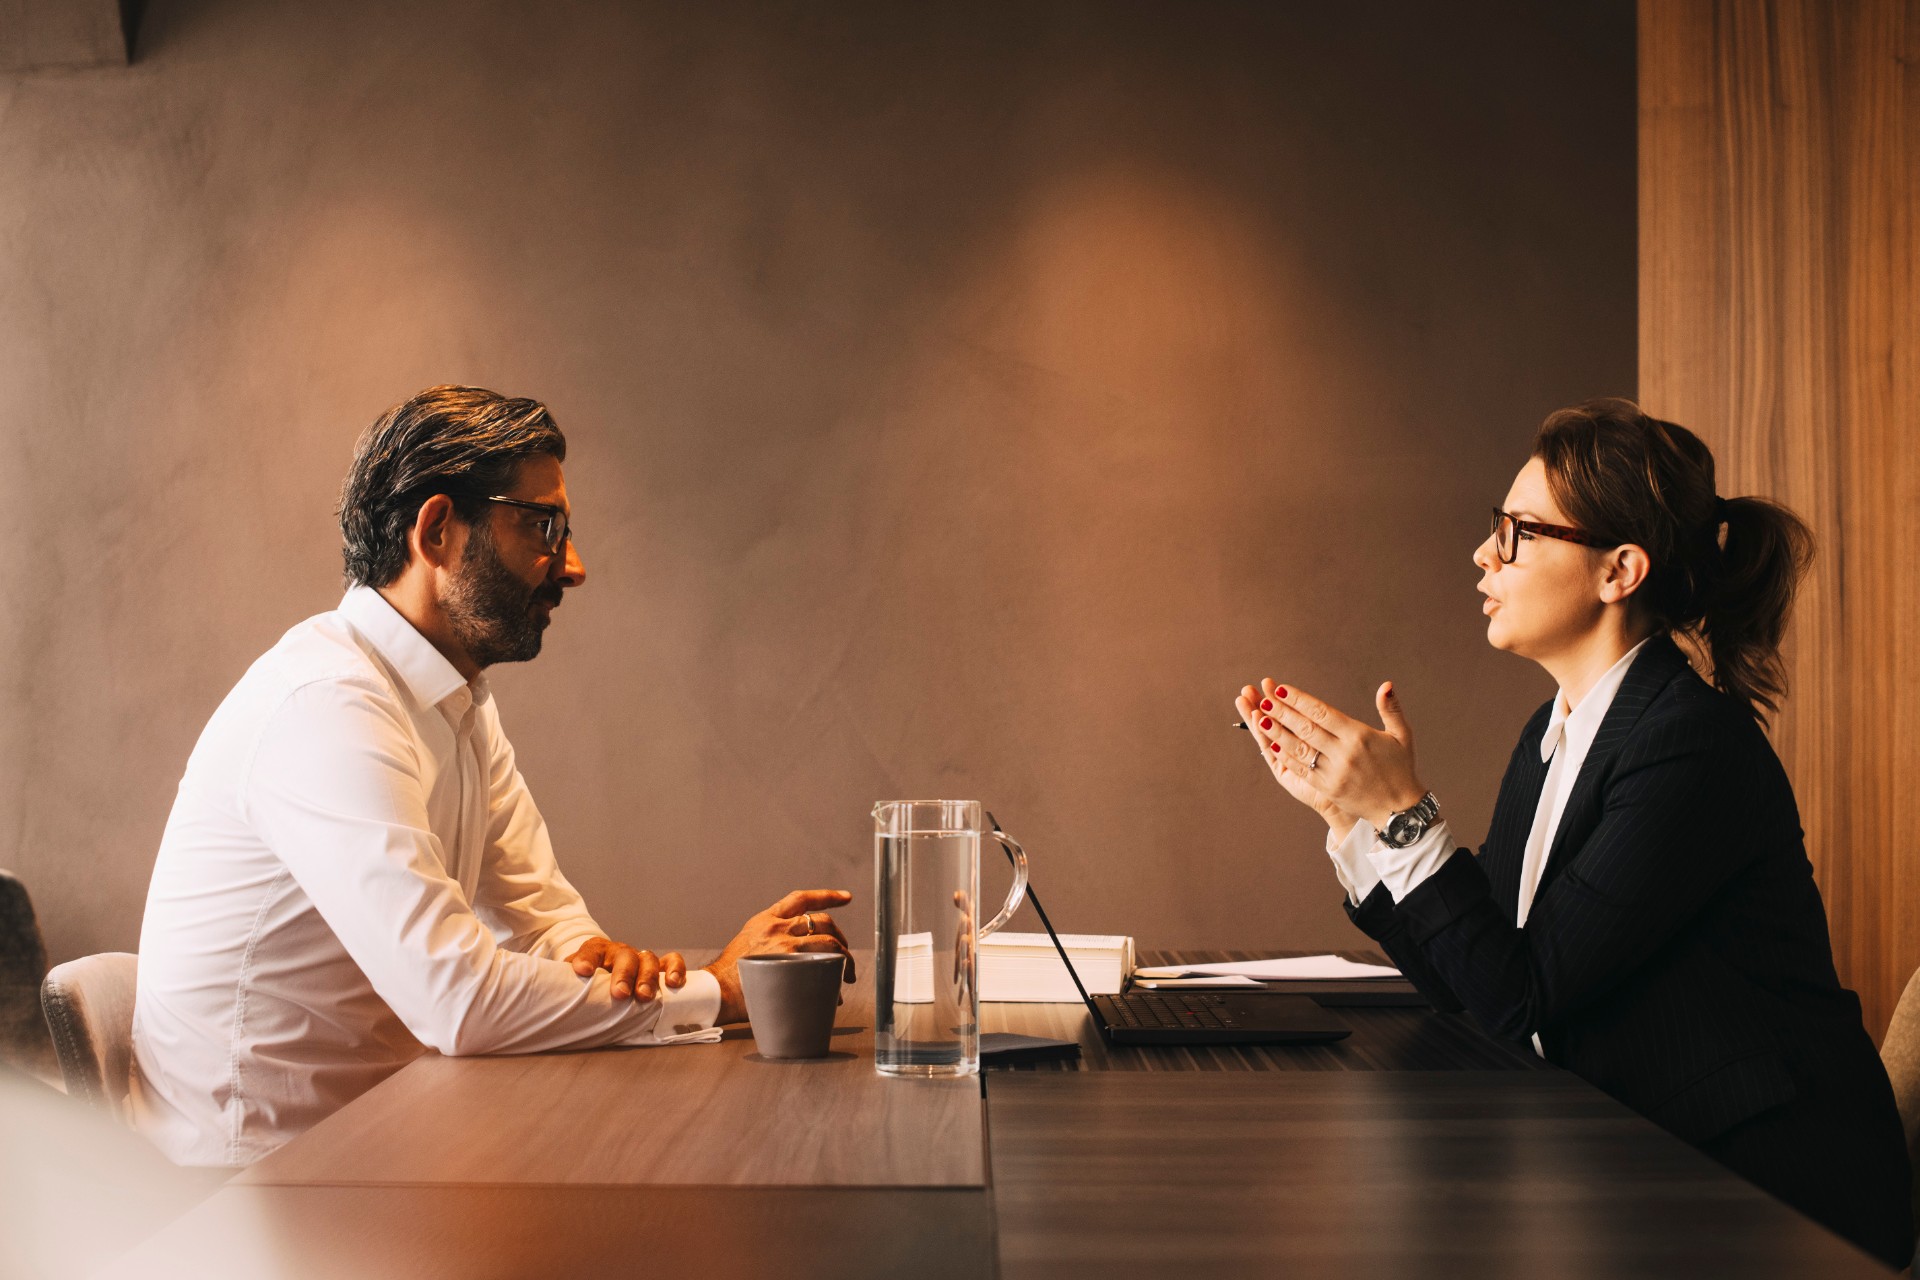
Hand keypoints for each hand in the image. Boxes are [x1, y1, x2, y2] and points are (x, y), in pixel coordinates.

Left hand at [564, 937, 687, 1001]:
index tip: (581, 971)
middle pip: (624, 956)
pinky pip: (671, 961)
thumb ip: (566, 987)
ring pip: (648, 959)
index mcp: (596, 952)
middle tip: (620, 994)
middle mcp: (620, 952)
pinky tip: (672, 982)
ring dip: (646, 977)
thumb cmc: (588, 983)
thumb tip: (548, 1001)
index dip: (586, 959)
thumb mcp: (573, 982)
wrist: (605, 973)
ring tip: (643, 996)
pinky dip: (674, 969)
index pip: (591, 950)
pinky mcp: (658, 966)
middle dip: (622, 975)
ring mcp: (640, 958)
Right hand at [704, 889, 855, 1024]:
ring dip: (843, 958)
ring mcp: (786, 944)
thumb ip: (773, 937)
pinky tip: (834, 991)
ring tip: (845, 974)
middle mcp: (778, 927)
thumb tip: (799, 947)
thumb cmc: (732, 973)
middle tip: (844, 952)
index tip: (846, 897)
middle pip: (823, 921)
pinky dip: (833, 977)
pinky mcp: (791, 964)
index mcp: (767, 919)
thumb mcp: (749, 939)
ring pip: (829, 941)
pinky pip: (823, 965)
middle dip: (840, 937)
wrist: (718, 990)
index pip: (802, 899)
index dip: (827, 896)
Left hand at [1236, 679, 1426, 831]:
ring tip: (1259, 718)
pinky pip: (1301, 769)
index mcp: (1359, 736)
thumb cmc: (1400, 768)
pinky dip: (1285, 756)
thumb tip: (1386, 684)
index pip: (1323, 713)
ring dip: (1277, 733)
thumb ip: (1391, 709)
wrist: (1400, 809)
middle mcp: (1344, 753)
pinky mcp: (1327, 788)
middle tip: (1263, 698)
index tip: (1281, 689)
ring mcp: (1333, 772)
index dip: (1300, 700)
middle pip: (1306, 728)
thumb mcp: (1402, 735)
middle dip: (1281, 712)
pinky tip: (1271, 744)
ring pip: (1299, 749)